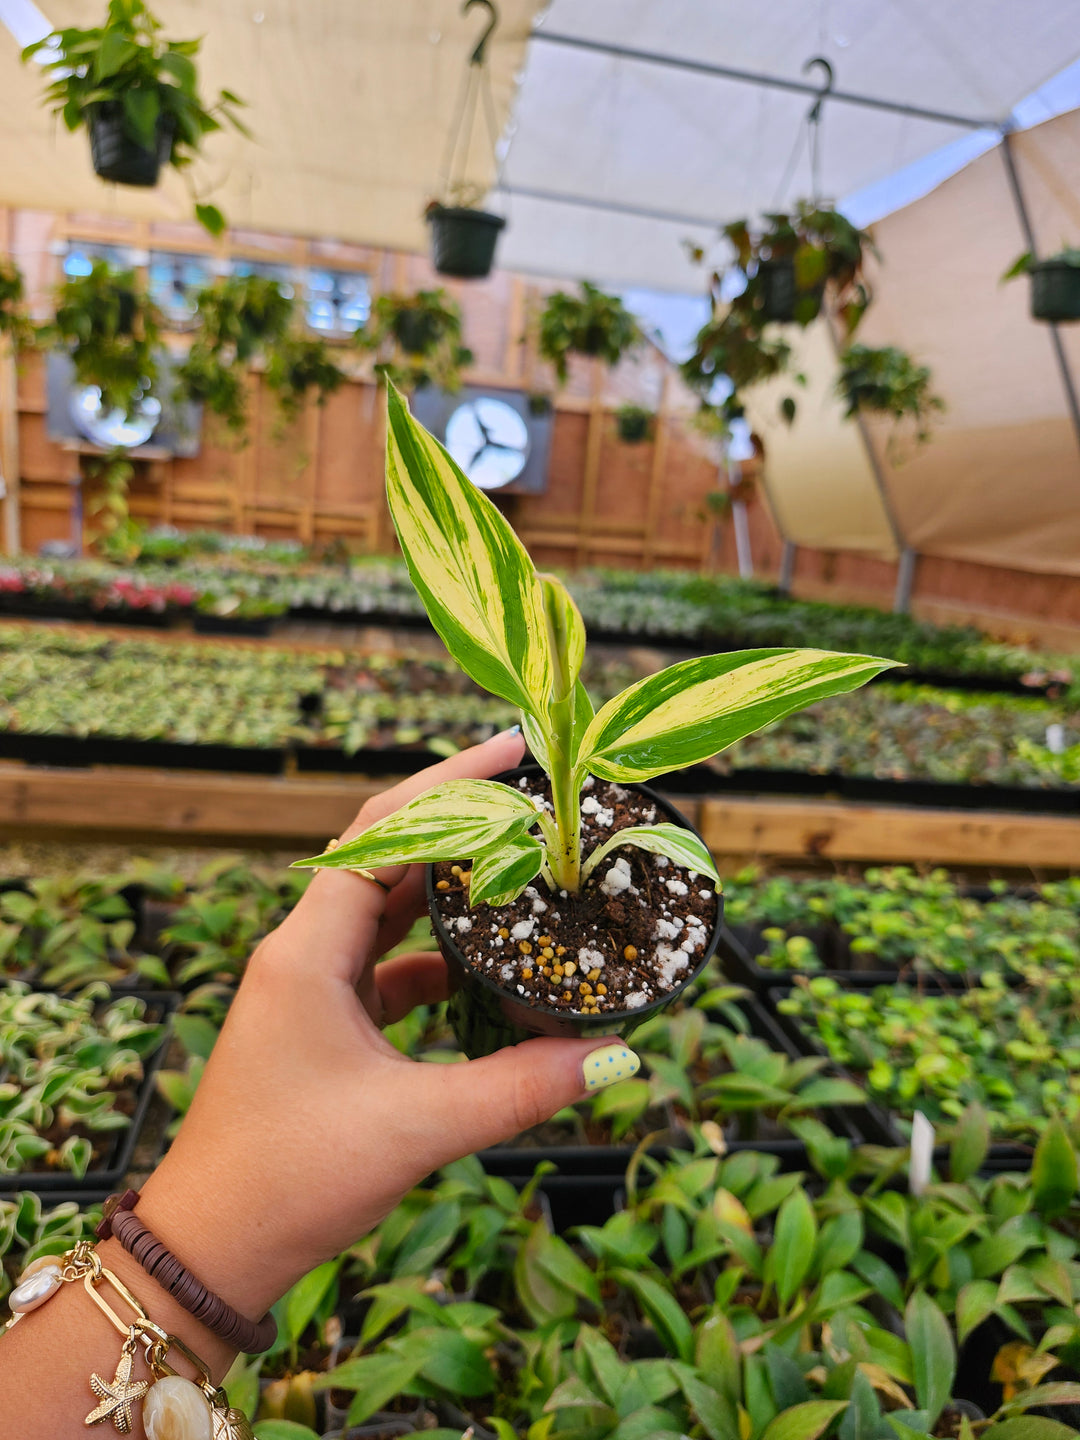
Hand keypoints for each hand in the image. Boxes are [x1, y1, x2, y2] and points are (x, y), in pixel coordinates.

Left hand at [136, 728, 608, 1326]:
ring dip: (454, 895)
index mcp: (308, 949)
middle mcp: (305, 952)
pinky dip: (443, 963)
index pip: (383, 830)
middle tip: (535, 806)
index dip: (450, 782)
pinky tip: (493, 976)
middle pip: (389, 857)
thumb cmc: (288, 1179)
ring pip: (391, 913)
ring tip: (526, 875)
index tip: (513, 752)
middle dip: (462, 827)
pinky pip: (392, 968)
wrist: (210, 1250)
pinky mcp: (326, 1024)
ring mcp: (313, 987)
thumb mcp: (415, 1127)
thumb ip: (518, 1088)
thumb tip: (612, 1056)